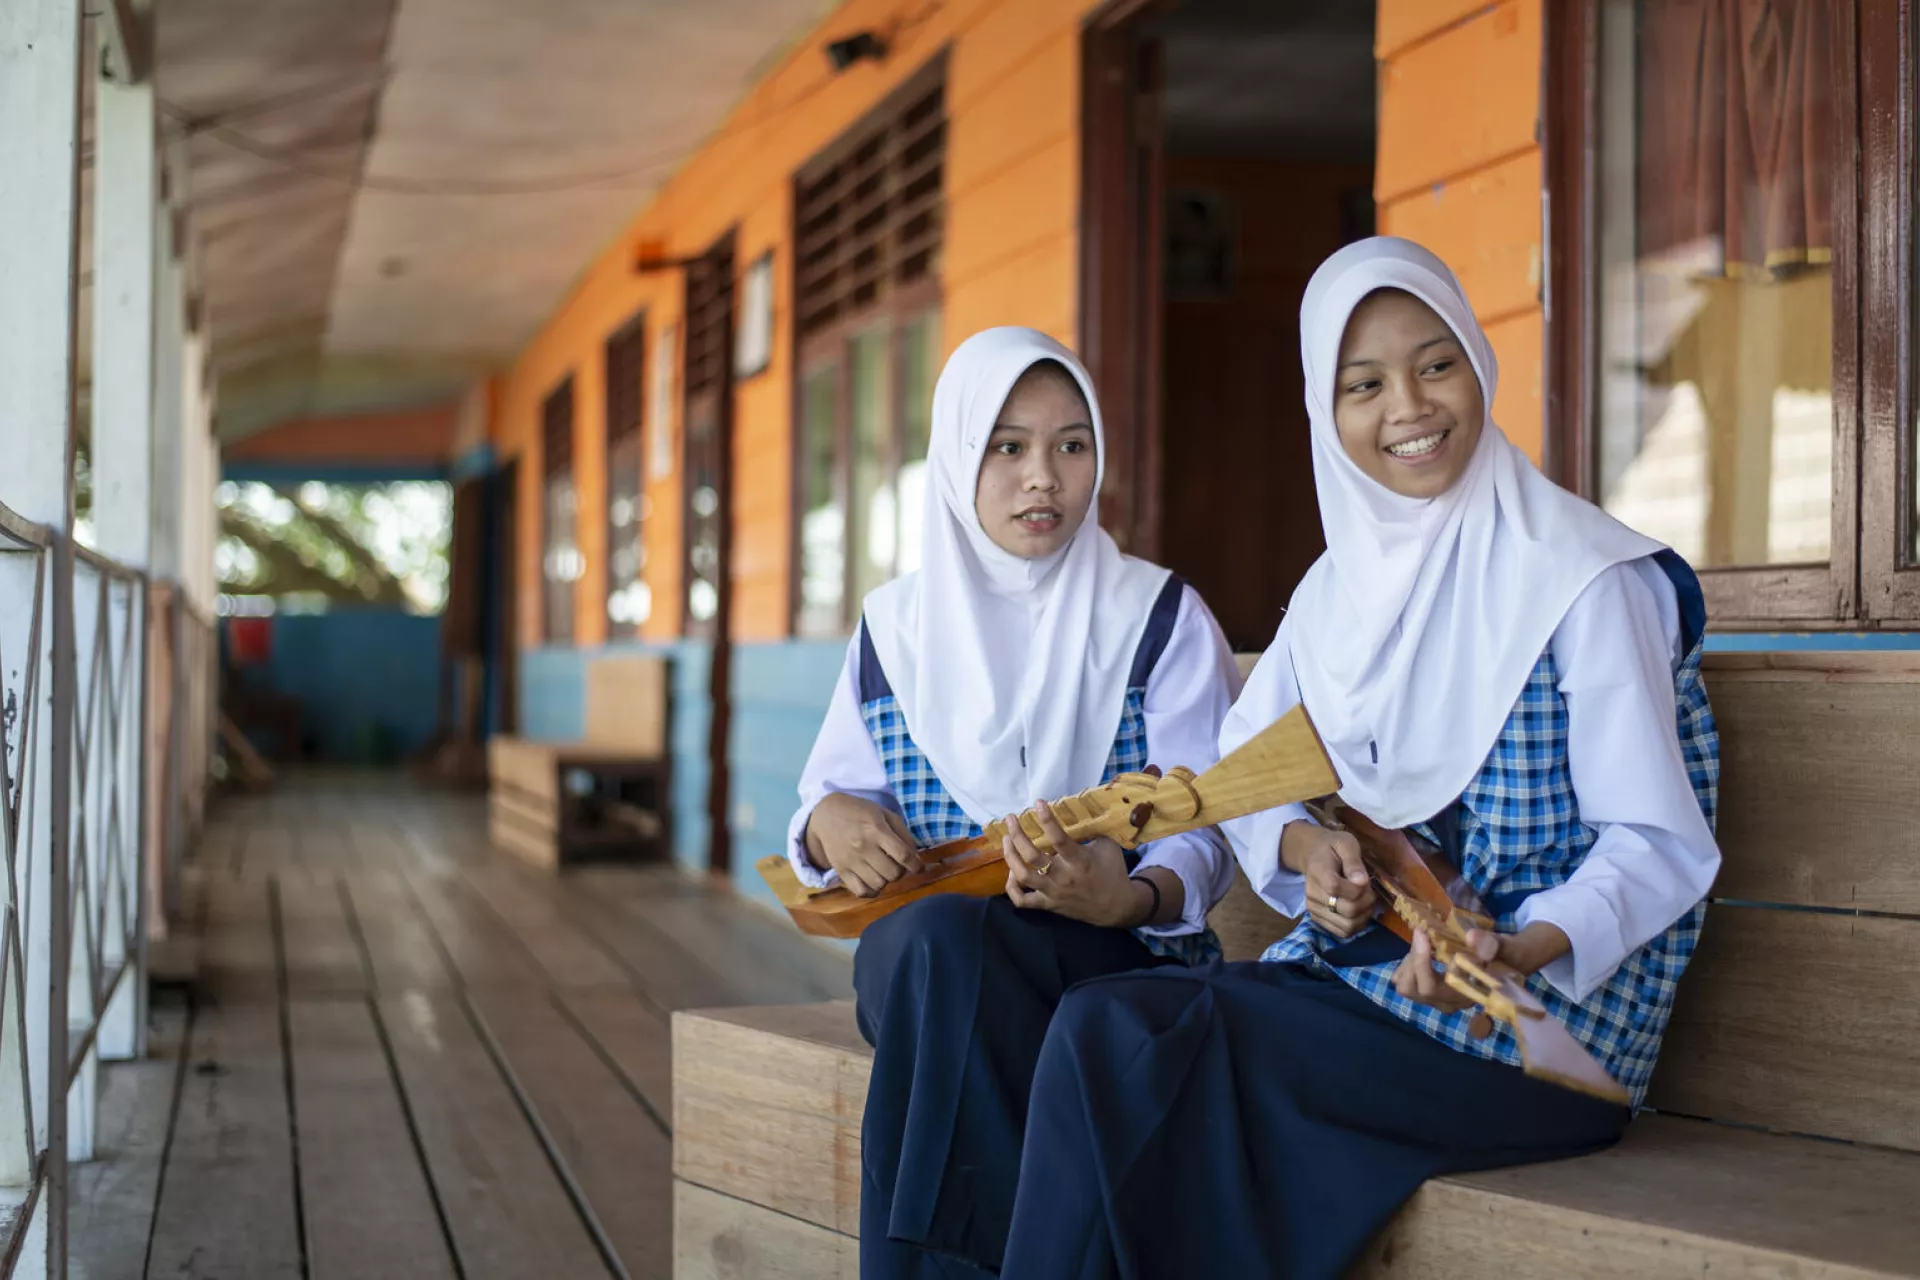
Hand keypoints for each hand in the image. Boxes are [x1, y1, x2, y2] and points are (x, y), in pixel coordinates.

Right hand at [803, 792, 921, 896]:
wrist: (827, 813)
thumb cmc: (860, 811)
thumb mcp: (885, 814)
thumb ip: (903, 834)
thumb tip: (915, 857)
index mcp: (877, 830)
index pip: (903, 855)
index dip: (916, 865)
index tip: (918, 867)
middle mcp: (863, 847)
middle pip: (893, 873)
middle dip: (900, 871)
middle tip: (896, 864)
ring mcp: (851, 861)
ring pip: (879, 884)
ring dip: (886, 880)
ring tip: (883, 870)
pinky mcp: (841, 871)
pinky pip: (861, 891)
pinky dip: (871, 891)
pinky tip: (873, 880)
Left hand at [1002, 800, 1148, 927]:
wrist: (1116, 907)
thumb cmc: (1112, 871)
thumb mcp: (1107, 846)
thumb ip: (1091, 829)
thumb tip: (1077, 809)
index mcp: (1079, 861)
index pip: (1059, 839)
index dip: (1047, 820)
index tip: (1038, 803)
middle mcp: (1063, 877)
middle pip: (1032, 856)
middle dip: (1018, 834)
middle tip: (1011, 818)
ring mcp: (1053, 892)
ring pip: (1023, 875)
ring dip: (1010, 856)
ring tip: (1006, 839)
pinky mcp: (1048, 904)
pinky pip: (1022, 900)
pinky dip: (1012, 888)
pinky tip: (1012, 873)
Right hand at [1283, 820, 1375, 938]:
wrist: (1313, 855)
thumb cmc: (1333, 848)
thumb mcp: (1346, 843)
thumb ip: (1353, 861)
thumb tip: (1361, 881)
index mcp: (1318, 872)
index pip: (1337, 888)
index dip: (1359, 887)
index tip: (1364, 878)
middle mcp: (1313, 895)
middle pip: (1347, 910)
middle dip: (1366, 901)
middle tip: (1368, 889)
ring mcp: (1314, 910)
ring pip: (1347, 926)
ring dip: (1364, 916)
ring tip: (1364, 901)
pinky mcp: (1319, 919)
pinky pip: (1343, 932)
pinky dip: (1356, 924)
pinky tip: (1359, 911)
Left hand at [1391, 922, 1571, 1012]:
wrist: (1510, 961)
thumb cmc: (1508, 956)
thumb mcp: (1506, 948)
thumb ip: (1492, 945)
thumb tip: (1472, 938)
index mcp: (1464, 996)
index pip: (1430, 987)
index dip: (1420, 960)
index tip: (1422, 932)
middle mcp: (1447, 1002)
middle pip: (1410, 988)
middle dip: (1413, 959)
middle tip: (1424, 936)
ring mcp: (1436, 998)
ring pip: (1404, 985)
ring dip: (1409, 961)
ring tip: (1427, 943)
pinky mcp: (1429, 990)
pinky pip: (1404, 979)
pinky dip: (1408, 963)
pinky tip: (1425, 950)